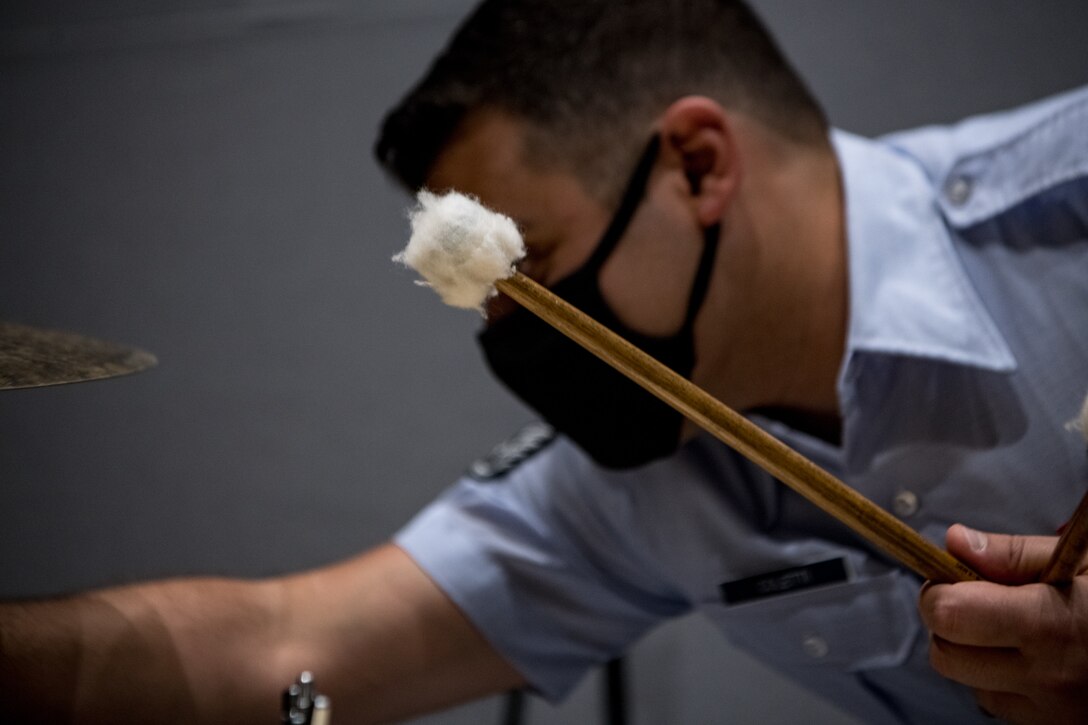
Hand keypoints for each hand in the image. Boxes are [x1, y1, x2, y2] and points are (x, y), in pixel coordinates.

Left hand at [918, 524, 1087, 723]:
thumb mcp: (1084, 562)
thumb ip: (1015, 555)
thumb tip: (955, 542)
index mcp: (1051, 626)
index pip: (948, 616)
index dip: (940, 592)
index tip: (954, 578)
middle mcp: (1048, 680)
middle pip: (946, 657)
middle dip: (949, 626)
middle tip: (978, 601)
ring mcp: (1055, 715)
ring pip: (972, 685)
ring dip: (979, 657)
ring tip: (1021, 631)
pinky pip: (1005, 707)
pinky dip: (1007, 683)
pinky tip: (1040, 660)